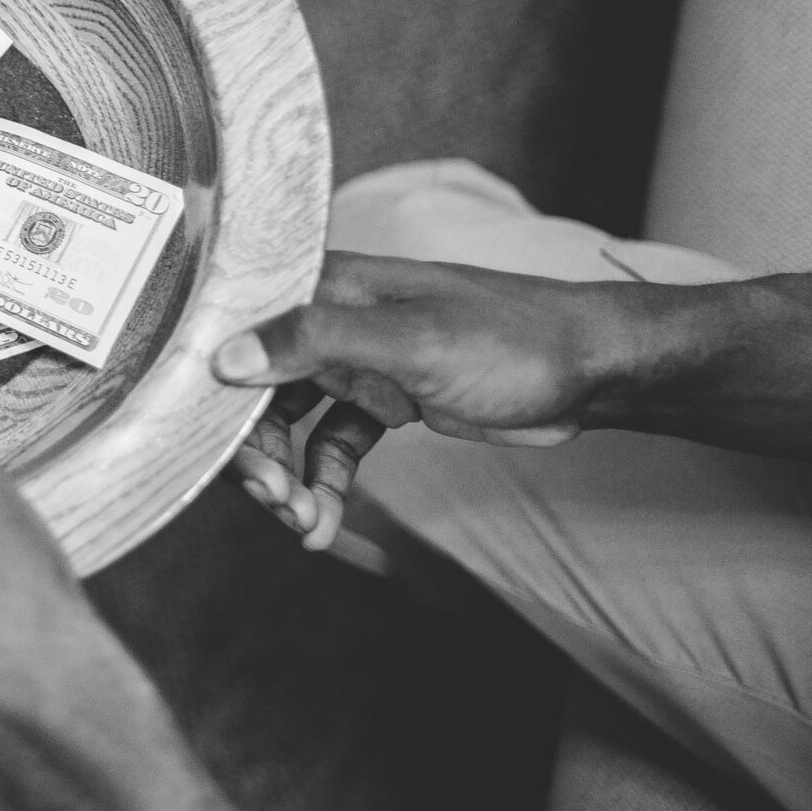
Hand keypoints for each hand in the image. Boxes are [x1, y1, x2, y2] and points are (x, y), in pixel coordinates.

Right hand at [216, 251, 622, 549]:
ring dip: (292, 478)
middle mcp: (331, 319)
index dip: (220, 399)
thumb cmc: (511, 338)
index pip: (240, 338)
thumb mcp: (409, 341)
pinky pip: (333, 443)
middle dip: (259, 454)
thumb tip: (226, 357)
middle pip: (256, 389)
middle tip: (279, 504)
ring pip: (291, 424)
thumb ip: (314, 342)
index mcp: (326, 285)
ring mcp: (357, 361)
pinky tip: (327, 517)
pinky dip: (326, 481)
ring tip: (308, 524)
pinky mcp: (384, 397)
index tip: (229, 455)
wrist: (592, 368)